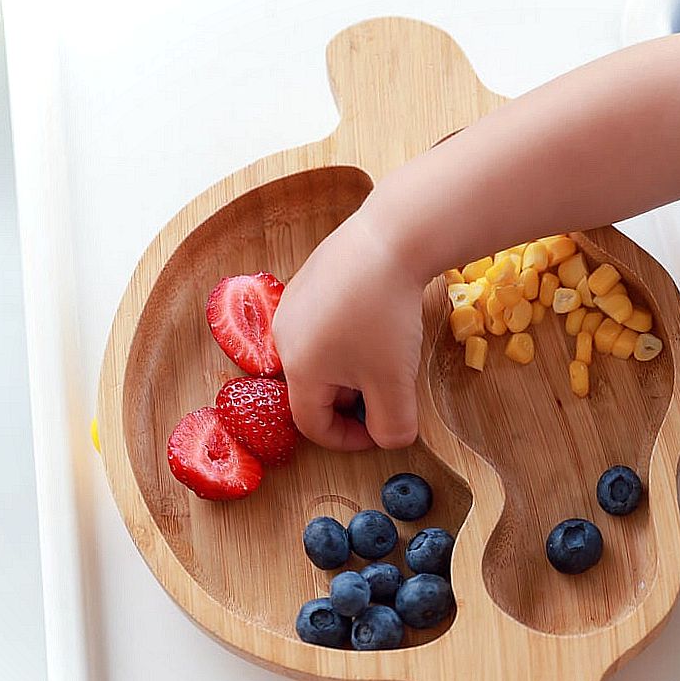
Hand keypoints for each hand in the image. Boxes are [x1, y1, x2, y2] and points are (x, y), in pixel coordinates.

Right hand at [273, 211, 427, 449]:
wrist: (390, 239)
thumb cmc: (385, 316)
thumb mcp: (395, 383)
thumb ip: (392, 426)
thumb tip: (390, 439)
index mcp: (298, 370)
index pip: (312, 425)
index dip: (348, 441)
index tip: (380, 434)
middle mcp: (284, 336)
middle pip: (317, 389)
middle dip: (354, 400)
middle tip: (390, 391)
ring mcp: (295, 303)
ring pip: (324, 354)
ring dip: (355, 368)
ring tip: (389, 354)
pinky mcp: (312, 277)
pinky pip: (328, 322)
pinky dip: (353, 335)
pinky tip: (381, 319)